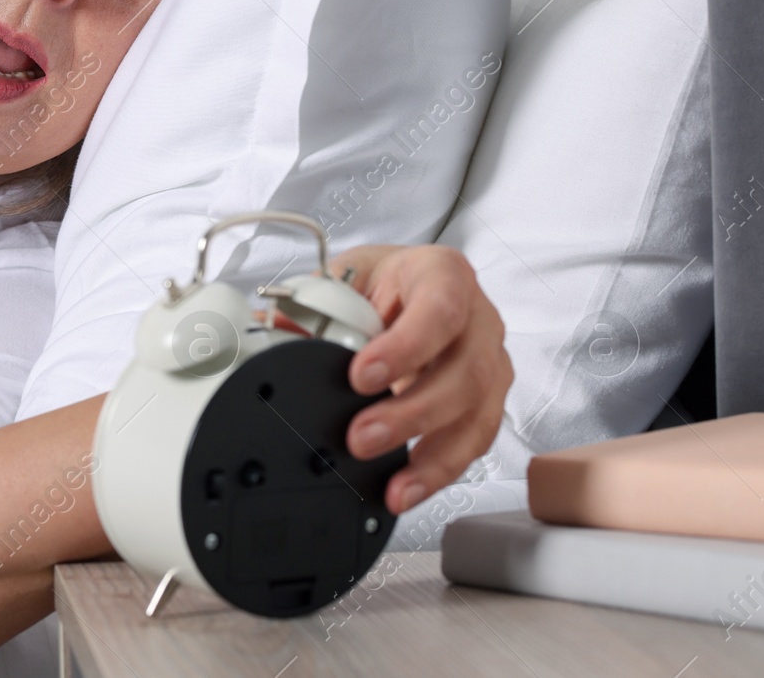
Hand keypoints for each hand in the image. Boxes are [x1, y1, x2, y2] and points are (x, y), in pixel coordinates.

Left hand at [334, 244, 512, 513]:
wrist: (405, 288)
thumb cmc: (382, 281)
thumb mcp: (344, 278)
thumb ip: (313, 308)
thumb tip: (273, 336)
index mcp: (443, 274)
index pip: (438, 309)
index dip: (406, 347)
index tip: (362, 377)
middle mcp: (478, 318)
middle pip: (465, 372)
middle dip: (412, 414)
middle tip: (361, 437)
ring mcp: (490, 361)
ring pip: (477, 415)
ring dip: (434, 458)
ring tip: (394, 488)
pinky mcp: (487, 400)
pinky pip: (474, 441)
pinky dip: (440, 470)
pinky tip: (410, 488)